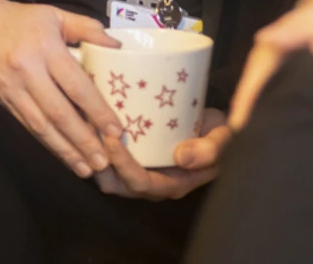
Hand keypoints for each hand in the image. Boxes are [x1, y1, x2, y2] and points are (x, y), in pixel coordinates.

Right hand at [0, 0, 123, 177]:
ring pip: (40, 126)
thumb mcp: (56, 14)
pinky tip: (61, 155)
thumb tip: (117, 45)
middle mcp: (27, 72)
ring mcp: (10, 89)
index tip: (115, 130)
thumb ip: (87, 28)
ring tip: (86, 168)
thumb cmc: (22, 19)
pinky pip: (26, 125)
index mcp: (45, 48)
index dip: (96, 110)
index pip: (75, 85)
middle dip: (82, 140)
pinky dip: (45, 143)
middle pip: (58, 112)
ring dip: (64, 150)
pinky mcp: (0, 100)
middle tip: (104, 162)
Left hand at [93, 109, 232, 200]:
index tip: (111, 137)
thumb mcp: (224, 139)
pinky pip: (110, 164)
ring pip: (108, 176)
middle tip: (90, 128)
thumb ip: (210, 149)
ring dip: (96, 156)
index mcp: (174, 184)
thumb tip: (181, 158)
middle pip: (116, 184)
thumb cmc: (222, 135)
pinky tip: (94, 127)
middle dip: (99, 161)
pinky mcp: (138, 162)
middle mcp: (154, 185)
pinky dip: (99, 150)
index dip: (122, 164)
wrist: (220, 132)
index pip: (140, 182)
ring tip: (87, 126)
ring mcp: (144, 175)